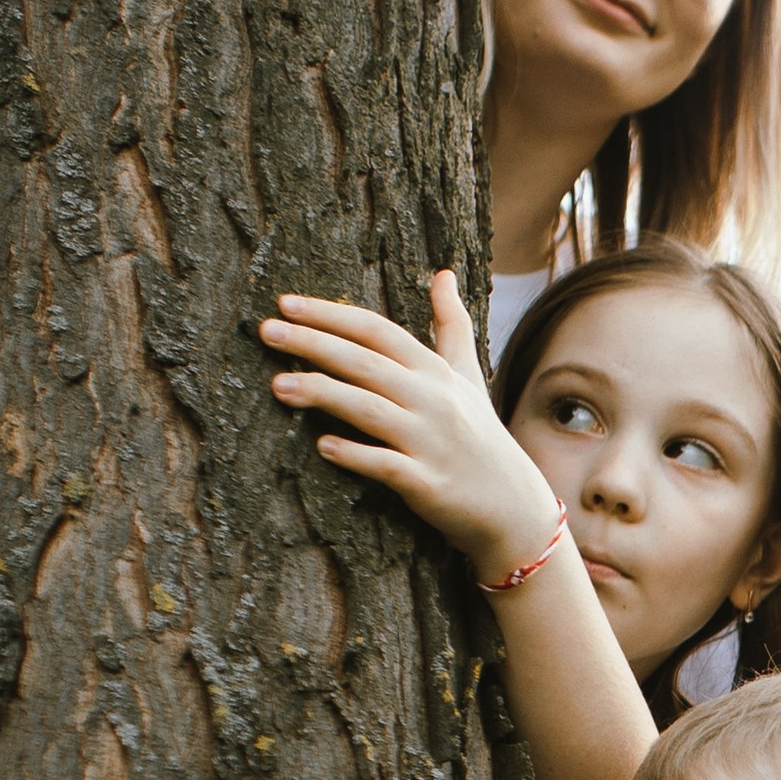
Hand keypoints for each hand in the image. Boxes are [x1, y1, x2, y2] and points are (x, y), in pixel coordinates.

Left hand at [262, 272, 563, 577]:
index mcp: (436, 372)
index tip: (287, 303)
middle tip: (267, 331)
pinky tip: (322, 445)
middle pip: (367, 363)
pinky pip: (386, 465)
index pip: (378, 331)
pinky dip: (355, 454)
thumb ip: (451, 325)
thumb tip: (443, 273)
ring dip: (323, 394)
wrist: (513, 506)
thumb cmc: (480, 436)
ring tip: (278, 386)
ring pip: (370, 409)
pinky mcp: (428, 484)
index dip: (332, 315)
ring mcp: (432, 443)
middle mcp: (434, 401)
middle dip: (314, 344)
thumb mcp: (468, 376)